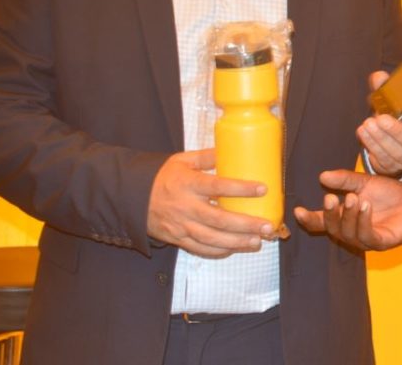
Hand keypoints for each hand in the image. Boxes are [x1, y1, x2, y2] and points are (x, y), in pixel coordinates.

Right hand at [147, 149, 274, 257]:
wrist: (134, 198)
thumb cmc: (164, 177)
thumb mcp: (183, 160)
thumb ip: (208, 156)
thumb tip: (233, 149)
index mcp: (188, 184)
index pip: (218, 187)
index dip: (241, 189)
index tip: (262, 188)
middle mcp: (185, 207)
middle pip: (219, 219)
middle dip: (246, 224)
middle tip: (267, 225)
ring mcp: (181, 226)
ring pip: (212, 239)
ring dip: (237, 242)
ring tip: (257, 241)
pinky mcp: (178, 239)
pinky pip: (201, 249)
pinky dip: (219, 251)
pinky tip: (236, 248)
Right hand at [293, 169, 401, 250]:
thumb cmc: (389, 193)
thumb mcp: (364, 182)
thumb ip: (344, 180)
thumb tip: (322, 177)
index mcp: (344, 218)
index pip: (322, 223)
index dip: (309, 219)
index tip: (297, 210)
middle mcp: (352, 232)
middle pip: (332, 229)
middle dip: (329, 215)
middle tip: (330, 198)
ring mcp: (367, 239)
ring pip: (348, 234)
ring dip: (348, 216)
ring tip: (353, 198)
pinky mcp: (383, 242)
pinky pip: (368, 237)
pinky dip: (364, 222)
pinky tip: (366, 206)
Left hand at [358, 71, 401, 175]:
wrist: (386, 138)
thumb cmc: (393, 115)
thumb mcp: (391, 101)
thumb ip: (385, 88)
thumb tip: (378, 77)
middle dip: (397, 130)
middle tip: (381, 118)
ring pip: (400, 152)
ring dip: (381, 139)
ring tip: (368, 124)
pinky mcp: (394, 166)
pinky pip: (385, 160)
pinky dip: (373, 146)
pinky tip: (364, 134)